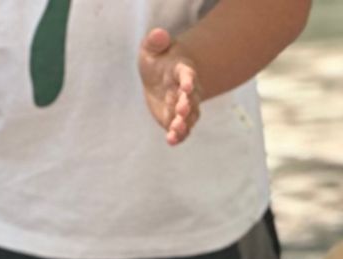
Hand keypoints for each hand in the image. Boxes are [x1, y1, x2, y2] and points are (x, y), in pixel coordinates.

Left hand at [138, 27, 200, 144]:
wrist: (160, 78)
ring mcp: (184, 106)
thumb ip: (155, 41)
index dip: (188, 79)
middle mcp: (187, 90)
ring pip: (188, 117)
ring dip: (183, 124)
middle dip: (187, 105)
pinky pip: (181, 129)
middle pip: (190, 99)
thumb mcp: (152, 48)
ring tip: (175, 130)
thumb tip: (159, 34)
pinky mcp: (176, 119)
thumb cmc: (157, 61)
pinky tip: (172, 141)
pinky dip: (178, 136)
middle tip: (181, 110)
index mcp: (182, 71)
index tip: (187, 84)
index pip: (187, 74)